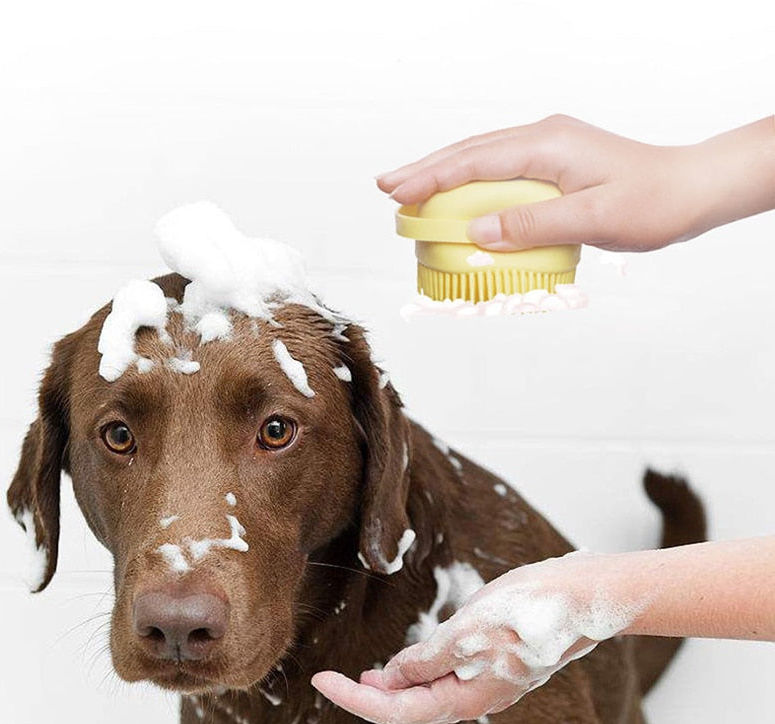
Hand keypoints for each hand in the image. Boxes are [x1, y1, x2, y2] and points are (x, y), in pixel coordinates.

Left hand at [312, 553, 627, 723]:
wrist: (582, 595)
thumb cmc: (530, 610)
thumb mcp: (469, 631)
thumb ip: (428, 659)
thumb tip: (391, 679)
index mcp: (468, 695)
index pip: (398, 709)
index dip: (355, 699)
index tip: (322, 681)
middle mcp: (475, 696)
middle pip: (411, 708)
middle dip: (370, 697)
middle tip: (335, 680)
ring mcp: (487, 681)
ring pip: (429, 695)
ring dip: (393, 687)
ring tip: (366, 675)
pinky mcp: (494, 662)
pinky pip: (446, 678)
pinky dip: (419, 673)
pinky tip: (410, 660)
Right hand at [376, 114, 774, 252]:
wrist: (689, 190)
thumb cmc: (651, 203)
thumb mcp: (592, 218)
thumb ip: (533, 225)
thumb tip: (478, 232)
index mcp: (548, 145)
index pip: (475, 160)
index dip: (431, 177)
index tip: (396, 191)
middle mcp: (543, 139)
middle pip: (470, 152)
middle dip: (426, 169)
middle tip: (386, 187)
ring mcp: (548, 148)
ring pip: (482, 158)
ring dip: (444, 175)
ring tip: (409, 190)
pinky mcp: (553, 164)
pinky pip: (500, 171)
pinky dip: (471, 184)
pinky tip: (459, 197)